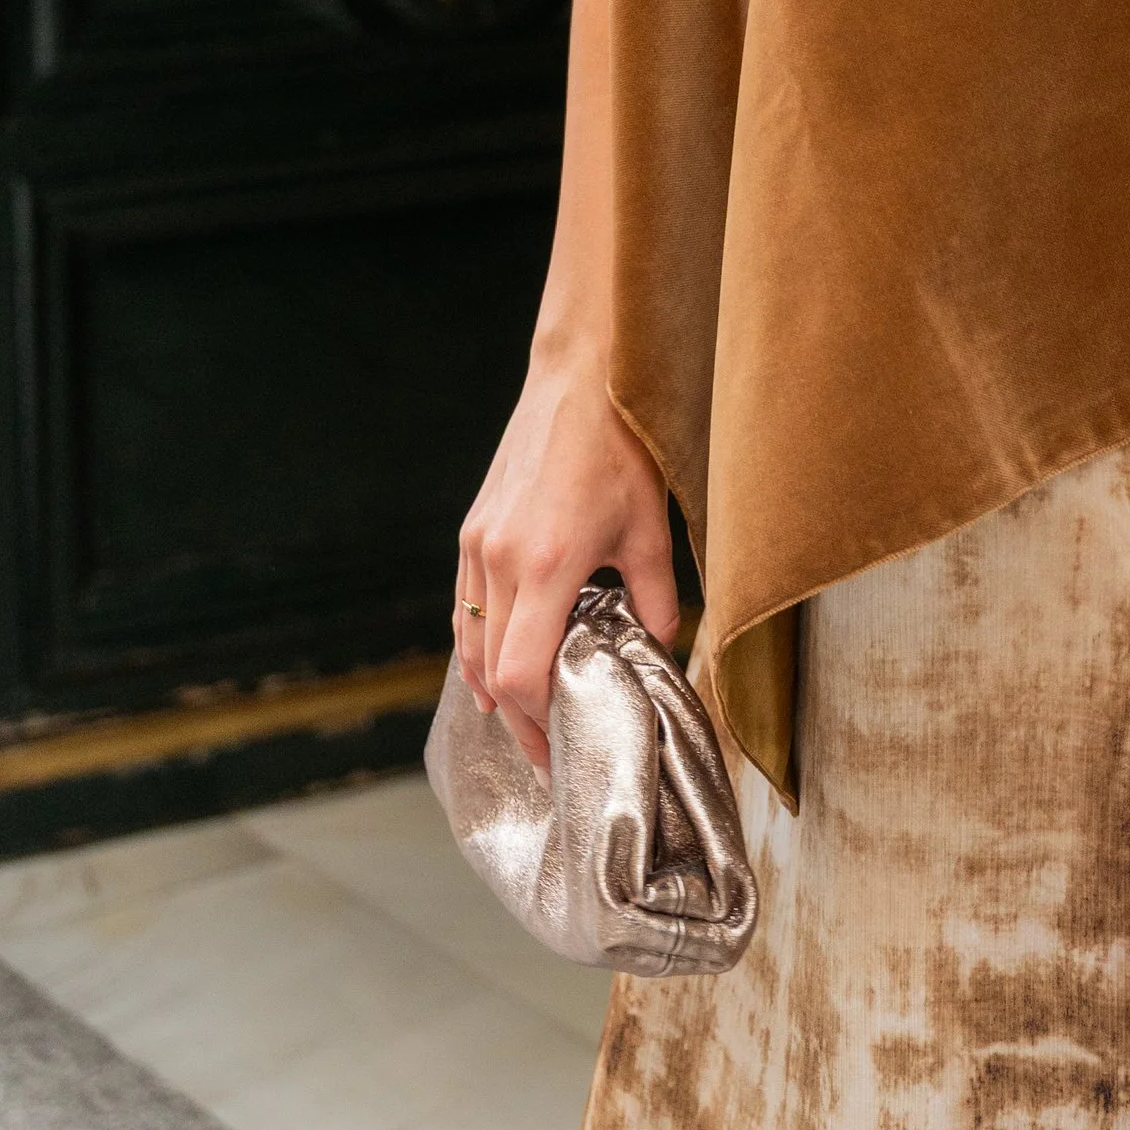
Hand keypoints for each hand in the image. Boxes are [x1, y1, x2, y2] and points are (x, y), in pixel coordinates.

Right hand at [455, 359, 677, 772]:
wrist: (580, 377)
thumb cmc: (619, 447)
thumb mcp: (650, 528)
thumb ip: (656, 599)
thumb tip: (664, 650)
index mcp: (547, 564)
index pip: (522, 674)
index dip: (539, 721)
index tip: (566, 746)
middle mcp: (500, 559)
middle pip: (492, 673)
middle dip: (521, 721)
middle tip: (551, 752)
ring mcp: (478, 545)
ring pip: (470, 644)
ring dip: (493, 691)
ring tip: (526, 721)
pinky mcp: (472, 531)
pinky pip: (464, 609)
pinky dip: (476, 649)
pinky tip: (489, 673)